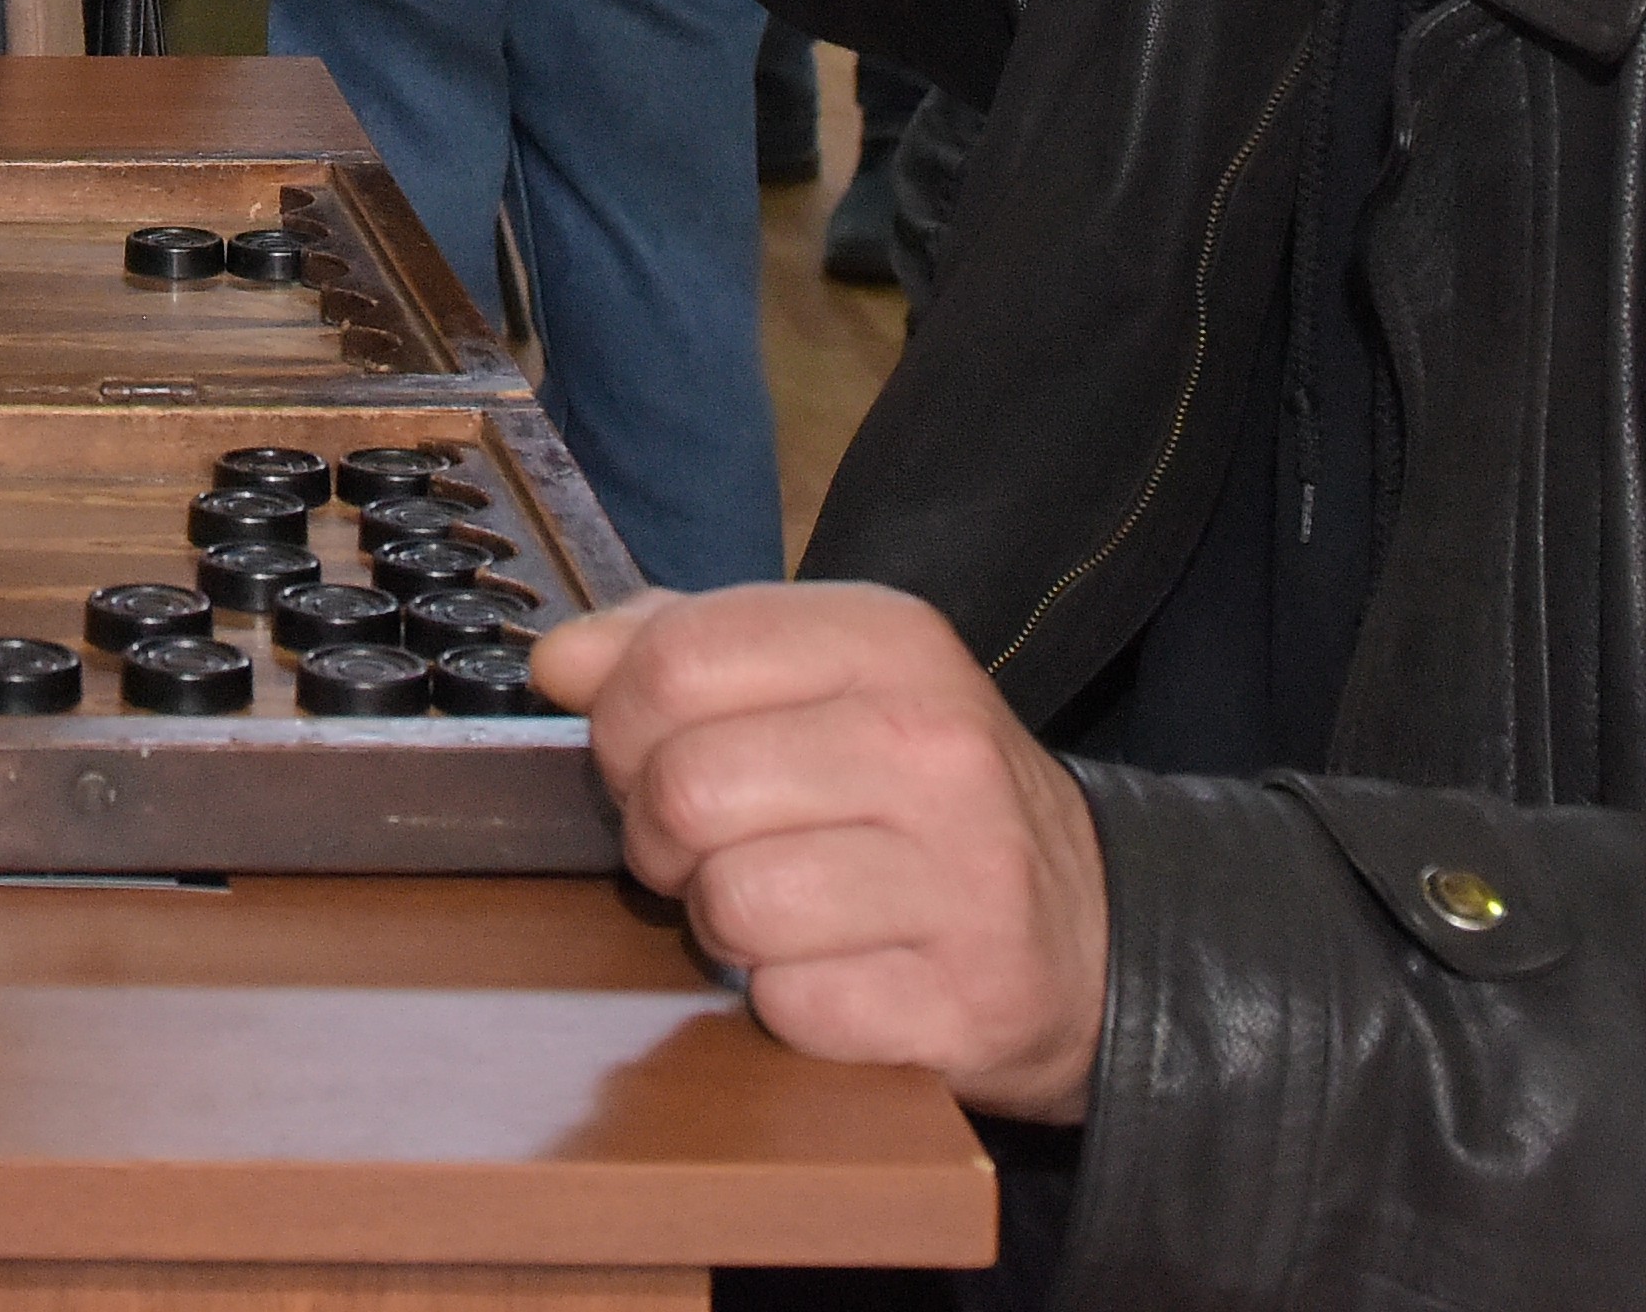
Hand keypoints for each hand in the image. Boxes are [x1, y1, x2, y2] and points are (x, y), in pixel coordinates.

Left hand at [533, 583, 1111, 1124]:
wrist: (1086, 935)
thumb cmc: (920, 798)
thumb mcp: (825, 682)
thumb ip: (681, 647)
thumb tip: (560, 663)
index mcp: (891, 640)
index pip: (678, 657)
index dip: (621, 720)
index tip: (641, 751)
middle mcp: (935, 746)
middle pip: (685, 786)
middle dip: (658, 834)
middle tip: (699, 847)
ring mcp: (961, 878)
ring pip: (728, 901)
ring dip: (720, 923)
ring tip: (774, 908)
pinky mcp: (961, 1000)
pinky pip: (788, 1005)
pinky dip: (784, 1003)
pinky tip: (832, 971)